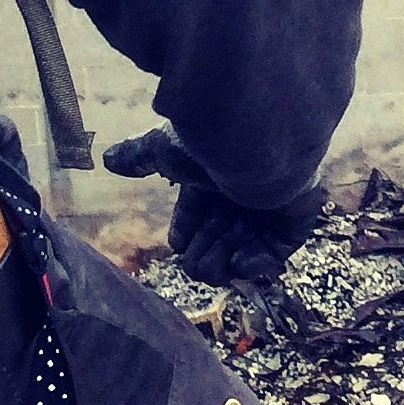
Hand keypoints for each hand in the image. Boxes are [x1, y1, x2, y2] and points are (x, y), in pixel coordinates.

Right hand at [103, 128, 326, 285]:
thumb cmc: (212, 142)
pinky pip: (277, 250)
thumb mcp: (164, 148)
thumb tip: (107, 159)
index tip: (178, 245)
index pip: (196, 211)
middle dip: (202, 251)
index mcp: (214, 173)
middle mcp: (243, 188)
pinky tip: (240, 262)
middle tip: (194, 262)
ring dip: (224, 258)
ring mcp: (271, 204)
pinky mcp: (295, 217)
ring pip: (242, 245)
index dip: (185, 231)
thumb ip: (140, 156)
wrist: (261, 140)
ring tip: (212, 264)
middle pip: (218, 233)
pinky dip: (256, 261)